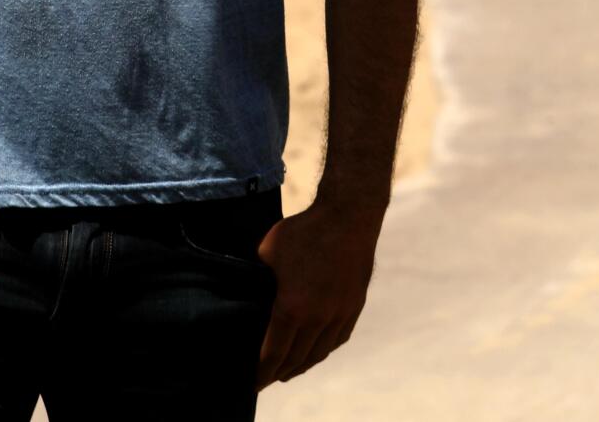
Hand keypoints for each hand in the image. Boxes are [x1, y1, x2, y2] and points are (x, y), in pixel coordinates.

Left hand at [256, 196, 386, 388]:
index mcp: (292, 309)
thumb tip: (243, 287)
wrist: (349, 215)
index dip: (261, 372)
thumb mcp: (268, 251)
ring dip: (302, 366)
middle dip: (279, 373)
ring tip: (288, 371)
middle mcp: (318, 318)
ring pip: (319, 353)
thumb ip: (256, 276)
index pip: (274, 354)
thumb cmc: (305, 230)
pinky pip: (338, 339)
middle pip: (296, 359)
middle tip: (266, 379)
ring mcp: (340, 313)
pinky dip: (324, 350)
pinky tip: (316, 350)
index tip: (252, 382)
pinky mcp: (355, 305)